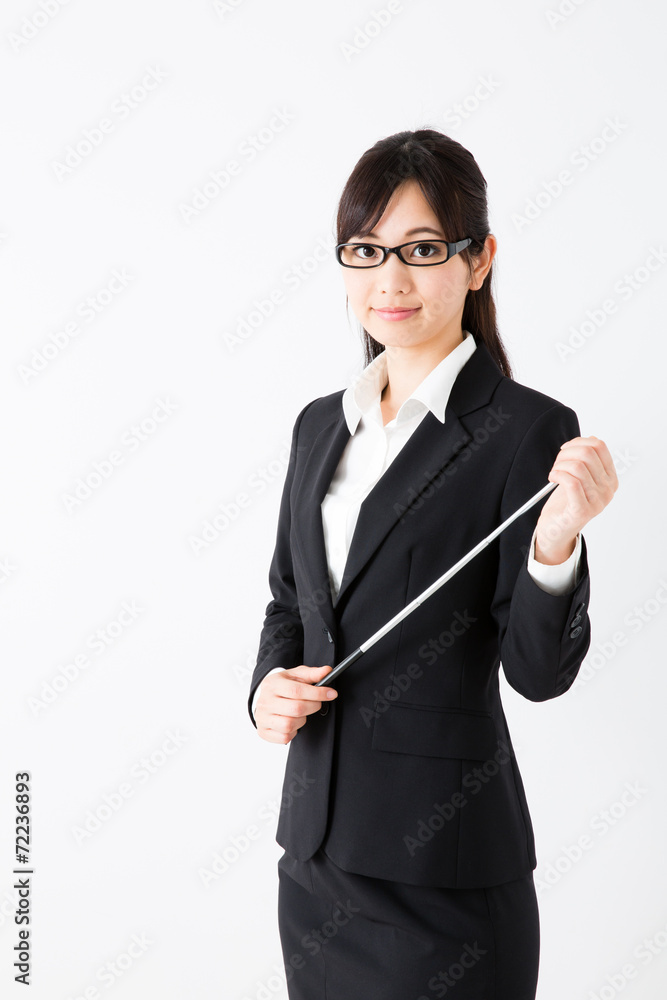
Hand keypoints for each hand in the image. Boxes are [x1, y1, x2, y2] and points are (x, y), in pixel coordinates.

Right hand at [254, 664, 337, 743]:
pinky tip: (292, 722)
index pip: (297, 690)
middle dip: (313, 706)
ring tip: (300, 713)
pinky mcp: (264, 732)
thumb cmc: (282, 687)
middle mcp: (265, 701)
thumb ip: (312, 673)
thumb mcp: (295, 676)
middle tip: (316, 703)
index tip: (331, 694)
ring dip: (301, 720)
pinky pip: (285, 737)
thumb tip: (327, 671)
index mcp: (272, 684)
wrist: (265, 698)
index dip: (318, 693)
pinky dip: (293, 731)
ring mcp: (262, 718)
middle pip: (296, 709)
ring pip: (290, 725)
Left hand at [535, 435, 617, 563]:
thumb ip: (587, 460)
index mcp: (610, 478)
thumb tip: (591, 439)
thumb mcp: (580, 478)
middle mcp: (607, 490)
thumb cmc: (566, 502)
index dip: (578, 442)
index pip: (599, 446)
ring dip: (559, 465)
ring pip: (578, 467)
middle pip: (587, 453)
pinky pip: (571, 482)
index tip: (565, 450)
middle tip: (557, 464)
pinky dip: (558, 475)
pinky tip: (552, 478)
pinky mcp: (582, 510)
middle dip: (566, 454)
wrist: (556, 530)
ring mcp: (597, 501)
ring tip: (554, 473)